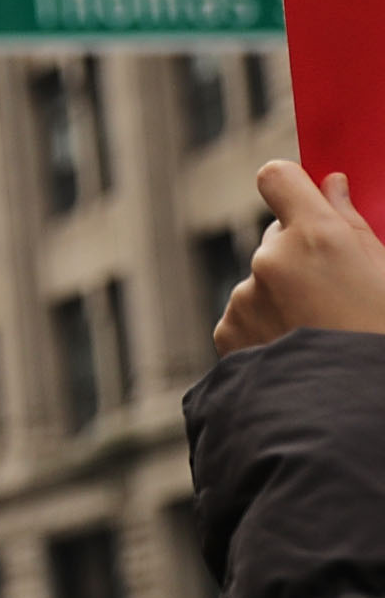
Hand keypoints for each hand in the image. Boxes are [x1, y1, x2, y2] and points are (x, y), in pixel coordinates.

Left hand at [216, 162, 384, 352]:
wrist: (352, 420)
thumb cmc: (382, 339)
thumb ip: (355, 226)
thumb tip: (332, 184)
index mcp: (317, 237)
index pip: (278, 178)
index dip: (291, 186)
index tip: (307, 201)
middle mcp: (270, 260)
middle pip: (277, 236)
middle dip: (302, 254)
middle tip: (340, 294)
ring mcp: (244, 297)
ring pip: (263, 281)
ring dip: (285, 296)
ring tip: (323, 334)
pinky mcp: (227, 332)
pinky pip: (247, 315)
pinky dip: (267, 328)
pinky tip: (299, 354)